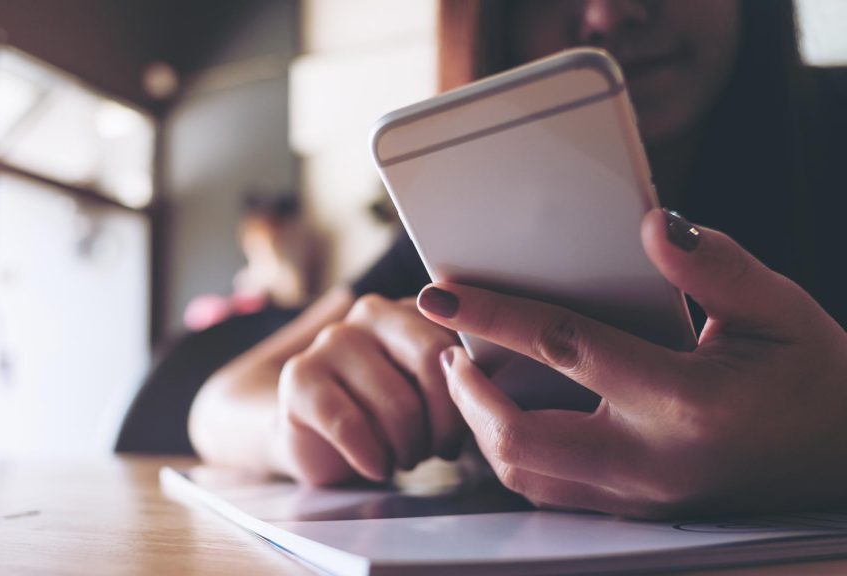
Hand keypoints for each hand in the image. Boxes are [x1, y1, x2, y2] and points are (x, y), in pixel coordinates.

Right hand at [275, 294, 463, 484]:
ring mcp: (330, 341)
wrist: (318, 441)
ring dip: (410, 447)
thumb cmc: (386, 417)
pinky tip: (376, 466)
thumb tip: (493, 389)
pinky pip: (349, 424)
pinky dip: (372, 456)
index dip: (471, 394)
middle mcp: (370, 313)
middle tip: (440, 450)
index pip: (459, 340)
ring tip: (406, 458)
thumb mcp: (430, 393)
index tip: (468, 428)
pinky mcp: (299, 377)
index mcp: (411, 308)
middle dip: (445, 419)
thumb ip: (459, 378)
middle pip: (431, 359)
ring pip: (396, 402)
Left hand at [417, 209, 846, 517]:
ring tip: (470, 380)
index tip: (438, 293)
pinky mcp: (639, 510)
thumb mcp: (779, 310)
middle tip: (449, 350)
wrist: (844, 459)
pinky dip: (518, 457)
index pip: (563, 347)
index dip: (492, 314)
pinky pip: (554, 494)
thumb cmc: (815, 379)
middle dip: (467, 394)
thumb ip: (715, 266)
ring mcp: (643, 497)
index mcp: (684, 402)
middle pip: (520, 440)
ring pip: (528, 477)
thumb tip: (652, 223)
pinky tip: (514, 419)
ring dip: (484, 429)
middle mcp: (653, 461)